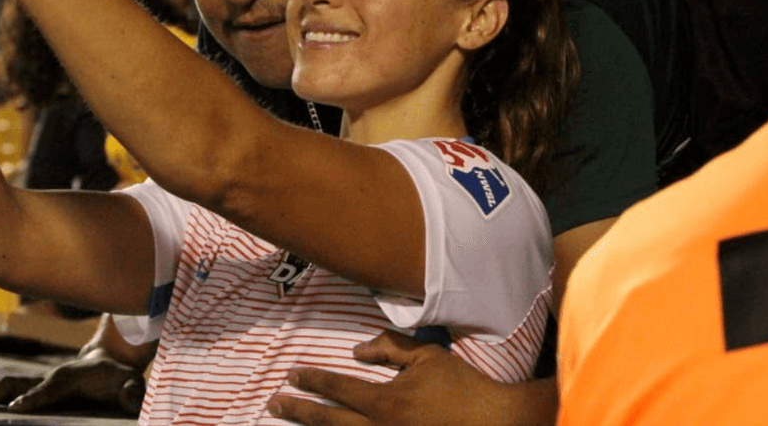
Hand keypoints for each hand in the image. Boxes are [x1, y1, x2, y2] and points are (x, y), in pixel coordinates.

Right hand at [0, 356, 145, 414]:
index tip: (16, 409)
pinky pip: (5, 389)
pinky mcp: (32, 386)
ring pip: (6, 383)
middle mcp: (49, 376)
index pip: (48, 388)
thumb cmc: (119, 377)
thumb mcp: (132, 382)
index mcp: (70, 377)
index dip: (34, 398)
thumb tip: (130, 398)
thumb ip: (131, 390)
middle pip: (17, 382)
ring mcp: (38, 380)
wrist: (109, 360)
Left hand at [268, 331, 527, 425]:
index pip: (339, 388)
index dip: (312, 381)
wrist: (493, 422)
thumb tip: (357, 351)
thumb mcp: (427, 356)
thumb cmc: (461, 387)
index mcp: (386, 402)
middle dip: (299, 411)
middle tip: (274, 403)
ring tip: (291, 420)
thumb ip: (389, 349)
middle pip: (329, 422)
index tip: (291, 375)